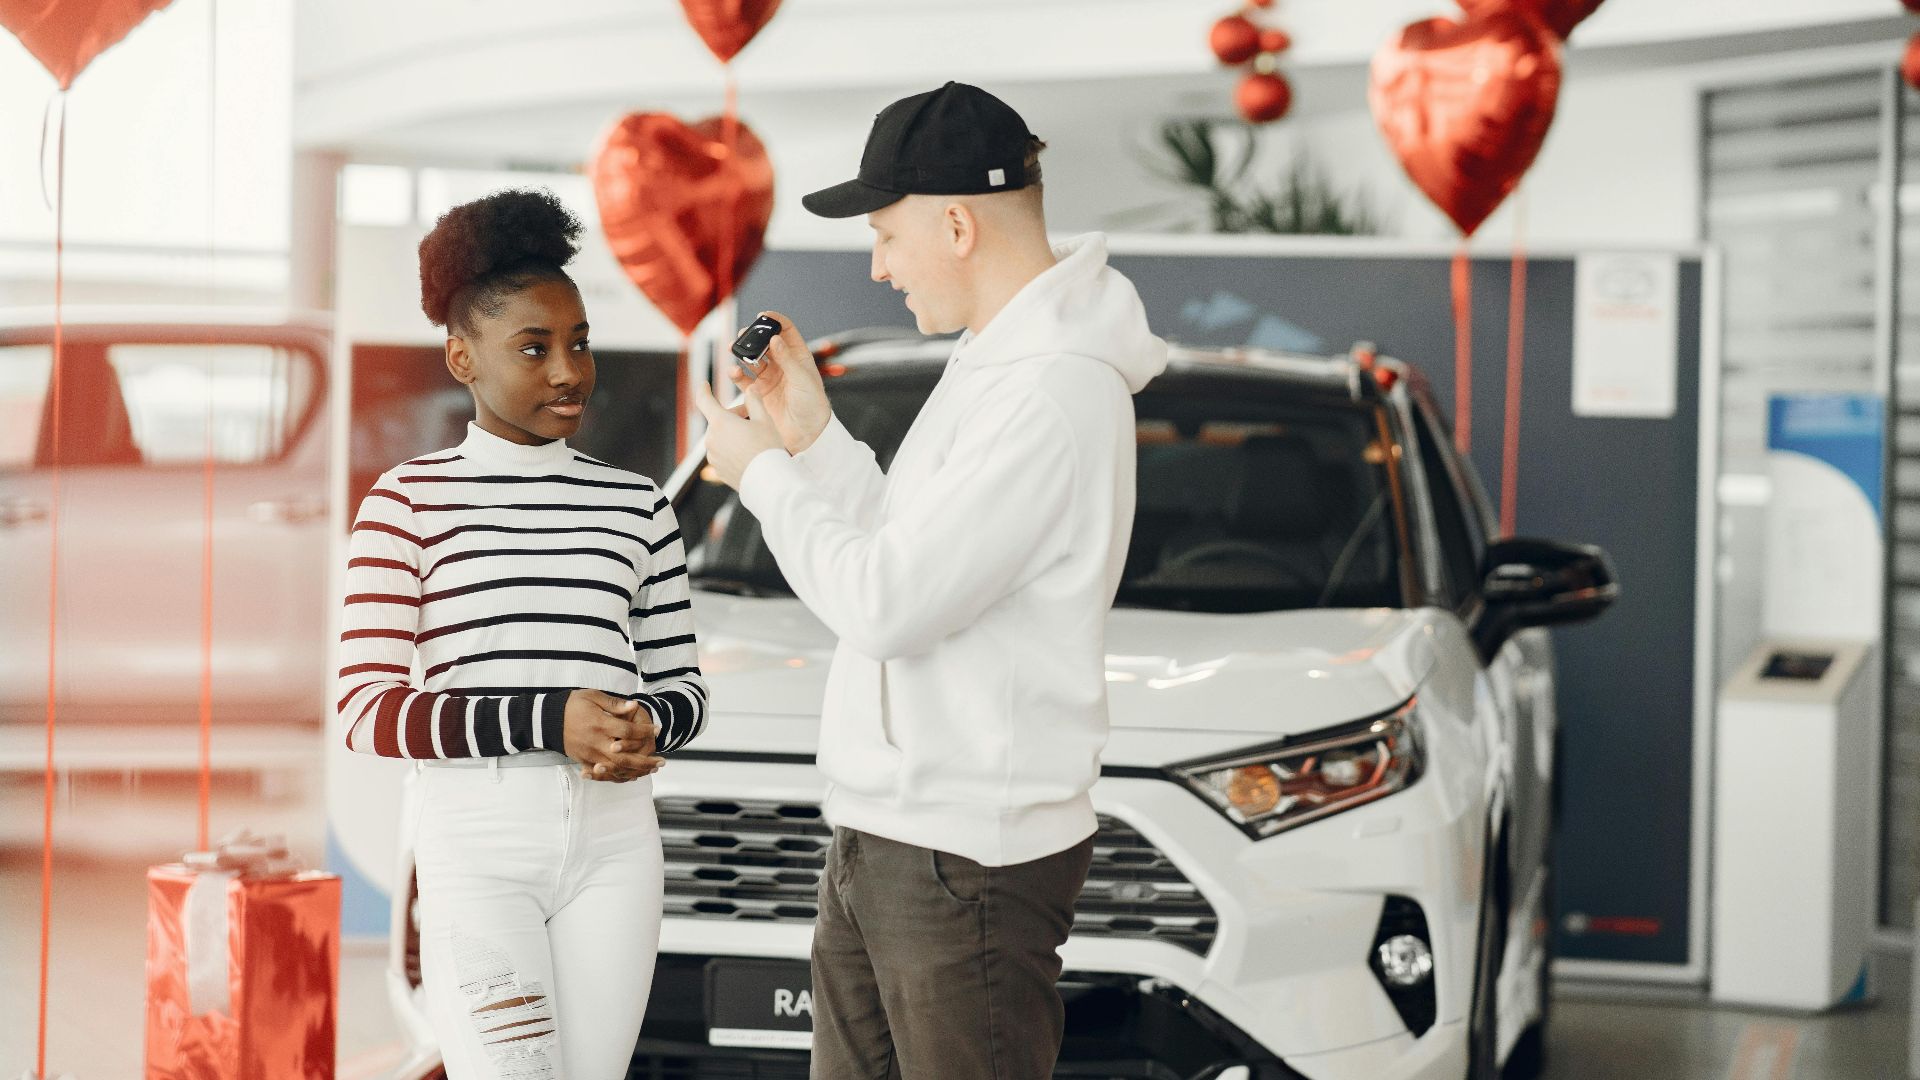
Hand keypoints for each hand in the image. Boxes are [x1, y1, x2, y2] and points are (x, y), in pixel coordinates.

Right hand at [562, 689, 662, 781]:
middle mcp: (595, 742)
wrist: (546, 719)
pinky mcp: (583, 760)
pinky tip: (632, 776)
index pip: (628, 732)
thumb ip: (614, 704)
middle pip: (625, 757)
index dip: (645, 731)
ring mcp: (589, 754)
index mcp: (599, 724)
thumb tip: (634, 706)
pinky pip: (603, 773)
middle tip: (662, 761)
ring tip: (652, 770)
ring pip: (616, 768)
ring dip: (636, 771)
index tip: (657, 729)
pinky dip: (619, 776)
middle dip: (645, 761)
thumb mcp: (593, 696)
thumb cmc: (572, 704)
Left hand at [693, 375, 785, 490]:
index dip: (703, 390)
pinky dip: (732, 450)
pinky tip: (750, 454)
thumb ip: (755, 401)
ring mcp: (713, 456)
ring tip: (754, 440)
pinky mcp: (718, 470)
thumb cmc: (767, 448)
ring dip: (733, 434)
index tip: (703, 385)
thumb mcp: (765, 419)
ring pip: (721, 438)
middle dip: (734, 417)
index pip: (704, 400)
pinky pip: (723, 453)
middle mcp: (711, 439)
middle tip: (754, 419)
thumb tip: (751, 389)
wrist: (768, 481)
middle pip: (719, 421)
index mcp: (720, 422)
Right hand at [726, 311, 832, 453]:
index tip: (763, 315)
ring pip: (751, 359)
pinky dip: (736, 374)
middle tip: (744, 334)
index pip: (786, 331)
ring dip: (741, 353)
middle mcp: (782, 365)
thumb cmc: (812, 405)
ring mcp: (769, 378)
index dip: (775, 321)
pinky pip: (743, 380)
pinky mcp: (759, 393)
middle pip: (764, 343)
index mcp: (798, 356)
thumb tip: (775, 338)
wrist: (807, 433)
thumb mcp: (803, 379)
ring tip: (734, 349)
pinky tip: (734, 372)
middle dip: (753, 336)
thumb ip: (787, 359)